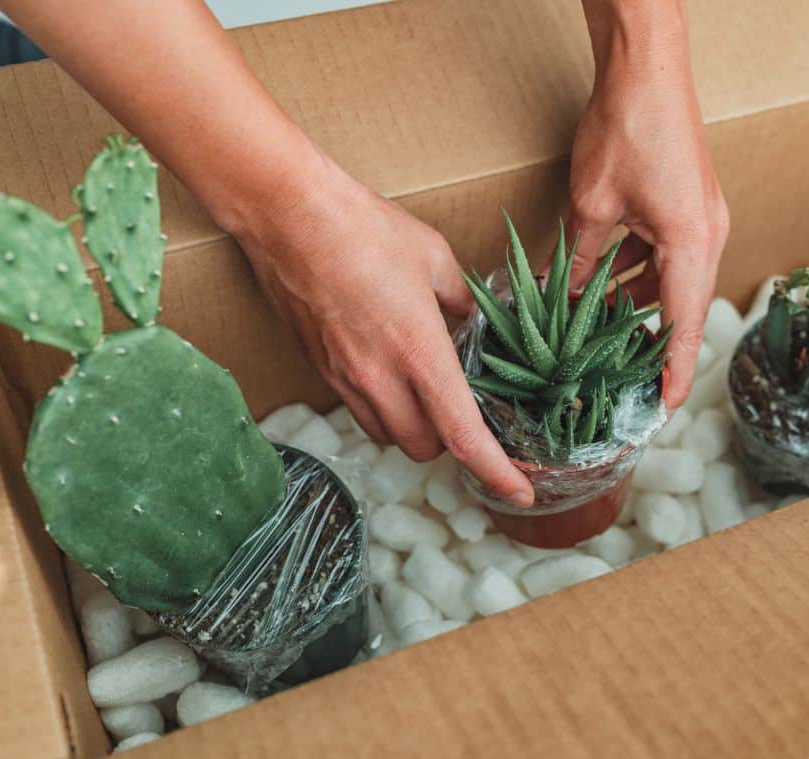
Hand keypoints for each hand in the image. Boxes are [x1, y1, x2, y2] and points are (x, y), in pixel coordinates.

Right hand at [235, 154, 533, 506]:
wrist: (288, 216)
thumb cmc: (364, 228)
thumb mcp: (435, 258)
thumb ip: (463, 301)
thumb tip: (475, 322)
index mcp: (418, 351)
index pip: (463, 435)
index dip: (496, 473)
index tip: (521, 493)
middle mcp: (379, 377)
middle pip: (424, 449)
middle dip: (451, 443)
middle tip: (467, 411)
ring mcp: (344, 378)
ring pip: (388, 436)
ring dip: (414, 429)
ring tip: (427, 394)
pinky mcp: (320, 370)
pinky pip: (360, 412)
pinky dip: (384, 410)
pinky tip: (391, 375)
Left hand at [571, 0, 728, 409]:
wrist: (648, 65)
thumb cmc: (625, 127)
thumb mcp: (591, 206)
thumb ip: (584, 259)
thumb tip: (569, 298)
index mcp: (691, 243)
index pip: (685, 326)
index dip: (675, 373)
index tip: (663, 410)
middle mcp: (708, 236)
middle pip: (683, 308)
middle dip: (654, 345)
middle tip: (625, 381)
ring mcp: (703, 219)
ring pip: (672, 282)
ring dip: (640, 307)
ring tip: (601, 336)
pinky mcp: (690, 206)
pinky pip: (667, 256)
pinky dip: (639, 275)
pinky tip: (604, 285)